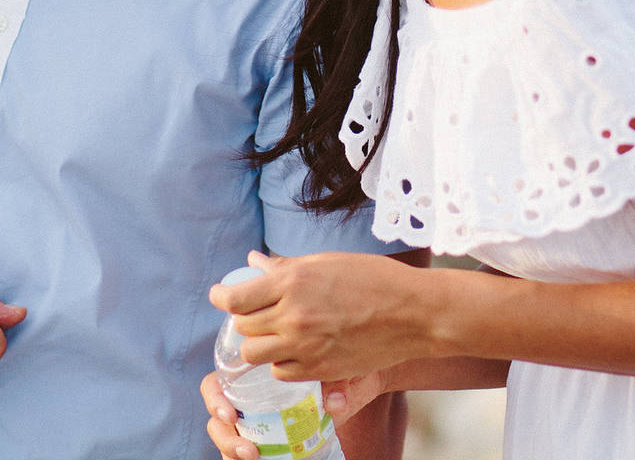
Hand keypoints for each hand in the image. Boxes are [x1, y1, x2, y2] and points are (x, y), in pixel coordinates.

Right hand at [202, 362, 386, 458]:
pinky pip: (244, 454)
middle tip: (249, 451)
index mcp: (249, 375)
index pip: (215, 384)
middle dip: (225, 437)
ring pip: (227, 440)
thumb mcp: (333, 369)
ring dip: (233, 451)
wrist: (351, 386)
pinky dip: (242, 459)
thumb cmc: (333, 368)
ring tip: (253, 458)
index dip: (214, 399)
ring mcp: (254, 424)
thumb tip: (335, 402)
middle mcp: (245, 400)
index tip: (230, 415)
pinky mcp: (267, 443)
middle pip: (217, 419)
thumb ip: (335, 381)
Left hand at [210, 251, 438, 382]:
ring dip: (260, 344)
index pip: (235, 299)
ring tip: (273, 335)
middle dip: (244, 320)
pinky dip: (282, 363)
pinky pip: (282, 373)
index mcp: (293, 281)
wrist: (413, 312)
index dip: (222, 298)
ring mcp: (306, 346)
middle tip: (256, 314)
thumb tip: (253, 262)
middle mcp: (294, 315)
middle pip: (243, 328)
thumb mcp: (325, 262)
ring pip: (256, 354)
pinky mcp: (321, 370)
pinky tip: (294, 350)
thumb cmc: (372, 278)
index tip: (221, 296)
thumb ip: (284, 267)